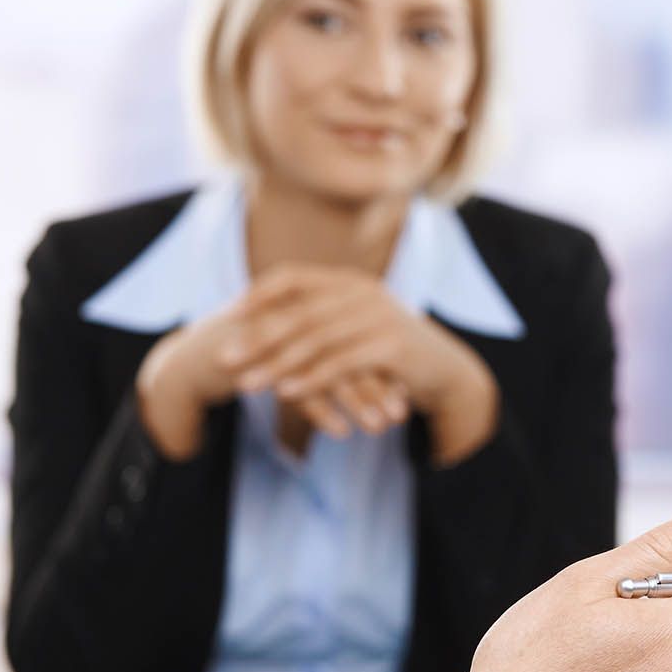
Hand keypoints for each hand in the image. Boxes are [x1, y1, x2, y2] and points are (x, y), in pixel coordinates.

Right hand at [134, 278, 414, 458]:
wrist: (196, 359)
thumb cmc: (253, 356)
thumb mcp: (294, 351)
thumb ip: (332, 356)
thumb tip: (382, 378)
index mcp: (308, 304)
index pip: (356, 335)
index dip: (382, 367)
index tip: (406, 396)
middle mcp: (295, 311)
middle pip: (347, 349)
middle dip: (377, 385)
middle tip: (399, 415)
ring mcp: (274, 332)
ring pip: (325, 367)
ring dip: (356, 401)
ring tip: (378, 429)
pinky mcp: (254, 356)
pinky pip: (295, 386)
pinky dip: (321, 410)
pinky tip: (341, 432)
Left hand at [222, 265, 498, 462]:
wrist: (446, 371)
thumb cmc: (394, 354)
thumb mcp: (357, 329)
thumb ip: (322, 321)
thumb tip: (271, 327)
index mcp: (349, 282)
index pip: (293, 277)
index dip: (258, 293)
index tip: (228, 313)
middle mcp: (362, 292)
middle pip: (298, 313)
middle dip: (257, 337)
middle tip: (225, 358)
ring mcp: (378, 317)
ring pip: (316, 341)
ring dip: (277, 365)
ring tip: (247, 385)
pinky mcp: (391, 347)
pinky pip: (341, 364)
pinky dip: (312, 379)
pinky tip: (287, 394)